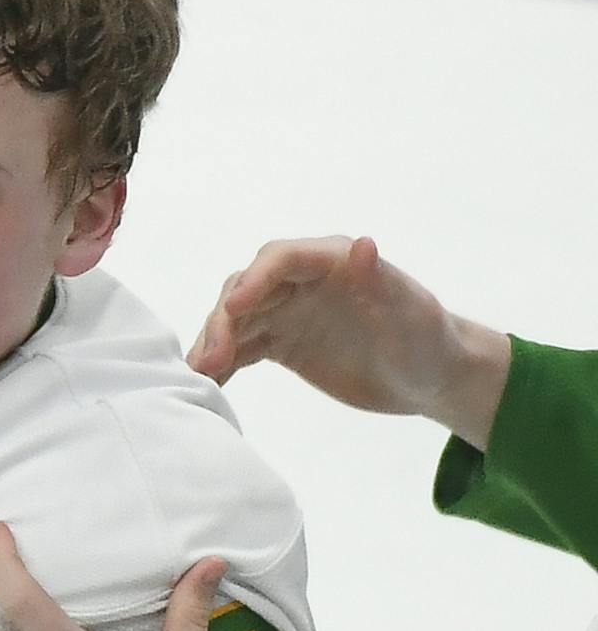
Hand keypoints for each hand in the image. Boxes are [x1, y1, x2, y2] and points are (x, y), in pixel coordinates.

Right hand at [188, 235, 510, 447]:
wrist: (430, 379)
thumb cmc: (429, 344)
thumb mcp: (410, 316)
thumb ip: (381, 282)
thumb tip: (362, 245)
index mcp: (333, 261)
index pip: (280, 259)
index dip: (253, 280)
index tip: (232, 309)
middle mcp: (302, 281)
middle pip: (246, 290)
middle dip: (223, 321)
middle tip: (210, 359)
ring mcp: (287, 312)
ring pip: (234, 320)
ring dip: (213, 344)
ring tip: (199, 376)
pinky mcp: (280, 342)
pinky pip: (240, 348)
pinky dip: (220, 364)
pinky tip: (205, 385)